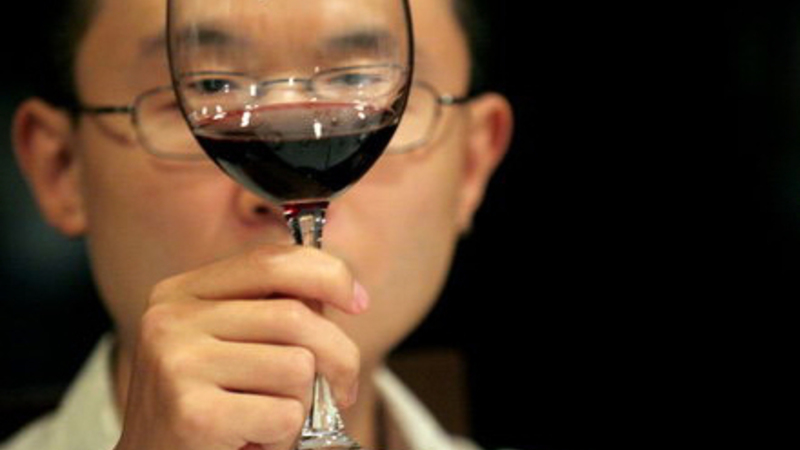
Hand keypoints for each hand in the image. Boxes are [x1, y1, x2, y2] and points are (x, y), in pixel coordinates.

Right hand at [114, 244, 367, 449]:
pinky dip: (285, 436)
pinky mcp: (194, 414)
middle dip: (339, 355)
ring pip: (297, 366)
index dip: (329, 275)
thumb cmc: (206, 406)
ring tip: (274, 419)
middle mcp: (172, 320)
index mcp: (181, 293)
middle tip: (342, 388)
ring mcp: (178, 364)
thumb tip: (342, 294)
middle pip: (295, 316)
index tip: (357, 302)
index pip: (271, 261)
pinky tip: (255, 440)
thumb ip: (271, 313)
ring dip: (304, 403)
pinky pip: (284, 414)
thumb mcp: (229, 345)